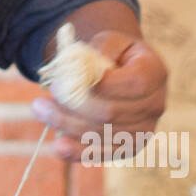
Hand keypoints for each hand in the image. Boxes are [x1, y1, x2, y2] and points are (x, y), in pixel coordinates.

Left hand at [30, 29, 167, 163]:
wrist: (122, 74)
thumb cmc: (113, 55)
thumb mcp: (109, 41)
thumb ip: (100, 49)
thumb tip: (82, 70)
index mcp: (155, 73)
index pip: (134, 84)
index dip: (104, 85)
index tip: (70, 79)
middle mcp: (155, 105)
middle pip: (111, 113)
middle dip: (72, 106)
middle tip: (42, 97)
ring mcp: (144, 130)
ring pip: (101, 134)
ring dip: (66, 124)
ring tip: (40, 110)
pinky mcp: (129, 148)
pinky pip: (102, 154)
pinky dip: (78, 151)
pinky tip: (58, 146)